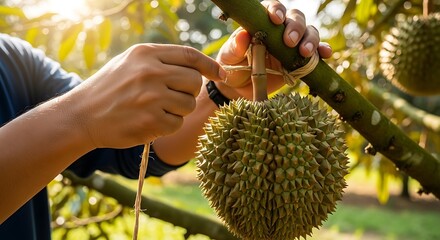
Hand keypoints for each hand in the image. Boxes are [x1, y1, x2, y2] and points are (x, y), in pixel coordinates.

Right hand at [68, 44, 224, 147]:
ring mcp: (151, 97)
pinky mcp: (151, 121)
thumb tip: (198, 66)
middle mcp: (150, 72)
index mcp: (146, 53)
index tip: (219, 74)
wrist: (82, 115)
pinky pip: (177, 124)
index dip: (209, 65)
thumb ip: (162, 60)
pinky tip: (150, 122)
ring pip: (188, 104)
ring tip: (155, 109)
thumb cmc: (110, 88)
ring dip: (178, 110)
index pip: (190, 56)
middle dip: (188, 91)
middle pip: (194, 81)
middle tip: (172, 96)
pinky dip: (168, 125)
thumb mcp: (131, 63)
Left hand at [214, 0, 331, 99]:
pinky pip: (316, 53)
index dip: (277, 10)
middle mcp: (280, 30)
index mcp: (262, 22)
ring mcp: (292, 45)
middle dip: (296, 27)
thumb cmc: (232, 67)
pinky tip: (325, 54)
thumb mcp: (228, 57)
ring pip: (309, 32)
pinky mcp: (300, 60)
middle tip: (289, 42)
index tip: (275, 19)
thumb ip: (234, 47)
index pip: (273, 8)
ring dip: (310, 39)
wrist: (239, 88)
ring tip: (304, 52)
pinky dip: (323, 51)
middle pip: (296, 18)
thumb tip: (242, 35)